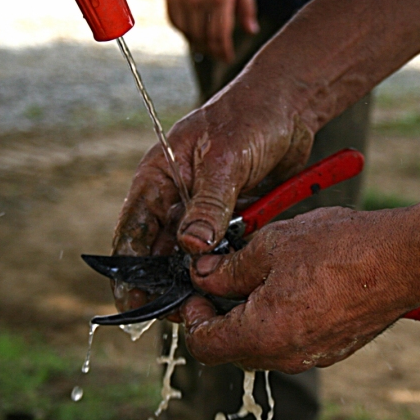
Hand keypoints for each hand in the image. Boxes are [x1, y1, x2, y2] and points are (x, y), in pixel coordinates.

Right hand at [111, 88, 314, 311]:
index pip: (133, 229)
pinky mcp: (231, 212)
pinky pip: (223, 246)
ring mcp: (204, 206)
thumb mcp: (225, 160)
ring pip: (191, 253)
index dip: (129, 268)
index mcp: (159, 176)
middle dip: (165, 282)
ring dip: (196, 277)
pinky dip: (225, 264)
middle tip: (177, 313)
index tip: (132, 301)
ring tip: (204, 305)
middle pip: (160, 249)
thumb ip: (209, 204)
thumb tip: (192, 249)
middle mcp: (176, 195)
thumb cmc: (251, 117)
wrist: (291, 106)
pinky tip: (231, 285)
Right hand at [165, 0, 258, 62]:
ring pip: (189, 34)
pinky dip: (184, 32)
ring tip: (207, 47)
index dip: (224, 52)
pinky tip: (193, 33)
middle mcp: (199, 2)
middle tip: (219, 55)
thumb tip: (251, 31)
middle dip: (213, 51)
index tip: (228, 58)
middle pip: (205, 39)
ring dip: (199, 45)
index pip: (221, 37)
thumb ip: (247, 9)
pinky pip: (175, 23)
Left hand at [180, 207, 419, 372]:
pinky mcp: (333, 347)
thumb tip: (202, 276)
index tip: (197, 287)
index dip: (191, 314)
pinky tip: (291, 281)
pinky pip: (291, 339)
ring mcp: (313, 355)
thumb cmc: (342, 247)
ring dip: (250, 313)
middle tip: (224, 275)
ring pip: (262, 343)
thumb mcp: (271, 244)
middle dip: (220, 312)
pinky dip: (279, 316)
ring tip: (261, 271)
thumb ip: (227, 268)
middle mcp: (287, 356)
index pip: (203, 344)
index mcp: (264, 335)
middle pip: (232, 347)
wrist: (405, 257)